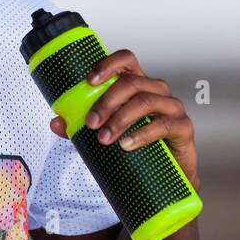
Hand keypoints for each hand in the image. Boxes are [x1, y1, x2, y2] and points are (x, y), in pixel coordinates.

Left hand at [48, 49, 199, 192]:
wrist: (166, 178)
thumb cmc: (137, 147)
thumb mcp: (106, 134)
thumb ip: (81, 127)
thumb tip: (56, 123)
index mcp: (138, 85)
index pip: (126, 61)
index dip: (109, 65)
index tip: (89, 81)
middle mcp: (156, 91)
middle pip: (132, 82)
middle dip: (107, 101)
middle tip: (91, 123)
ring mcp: (172, 107)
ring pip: (146, 101)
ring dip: (120, 118)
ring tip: (104, 138)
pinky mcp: (183, 127)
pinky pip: (164, 124)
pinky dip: (142, 134)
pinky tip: (127, 145)